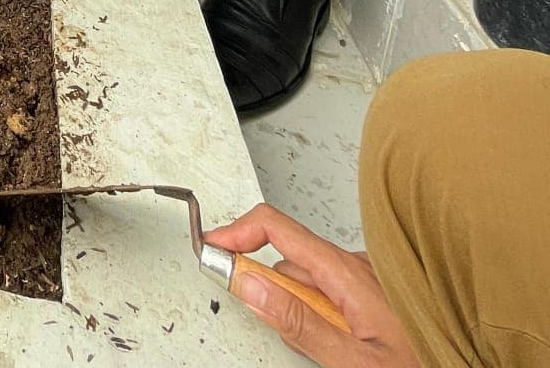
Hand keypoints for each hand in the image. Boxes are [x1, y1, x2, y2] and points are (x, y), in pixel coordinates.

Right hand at [204, 204, 418, 367]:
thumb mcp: (352, 360)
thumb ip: (297, 323)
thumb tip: (247, 283)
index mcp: (347, 273)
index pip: (276, 227)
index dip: (235, 232)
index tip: (209, 248)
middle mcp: (357, 267)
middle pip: (286, 257)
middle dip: (267, 286)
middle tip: (265, 320)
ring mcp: (367, 278)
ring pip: (307, 278)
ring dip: (295, 303)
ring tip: (320, 348)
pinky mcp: (373, 294)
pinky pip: (328, 291)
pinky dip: (316, 310)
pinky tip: (335, 341)